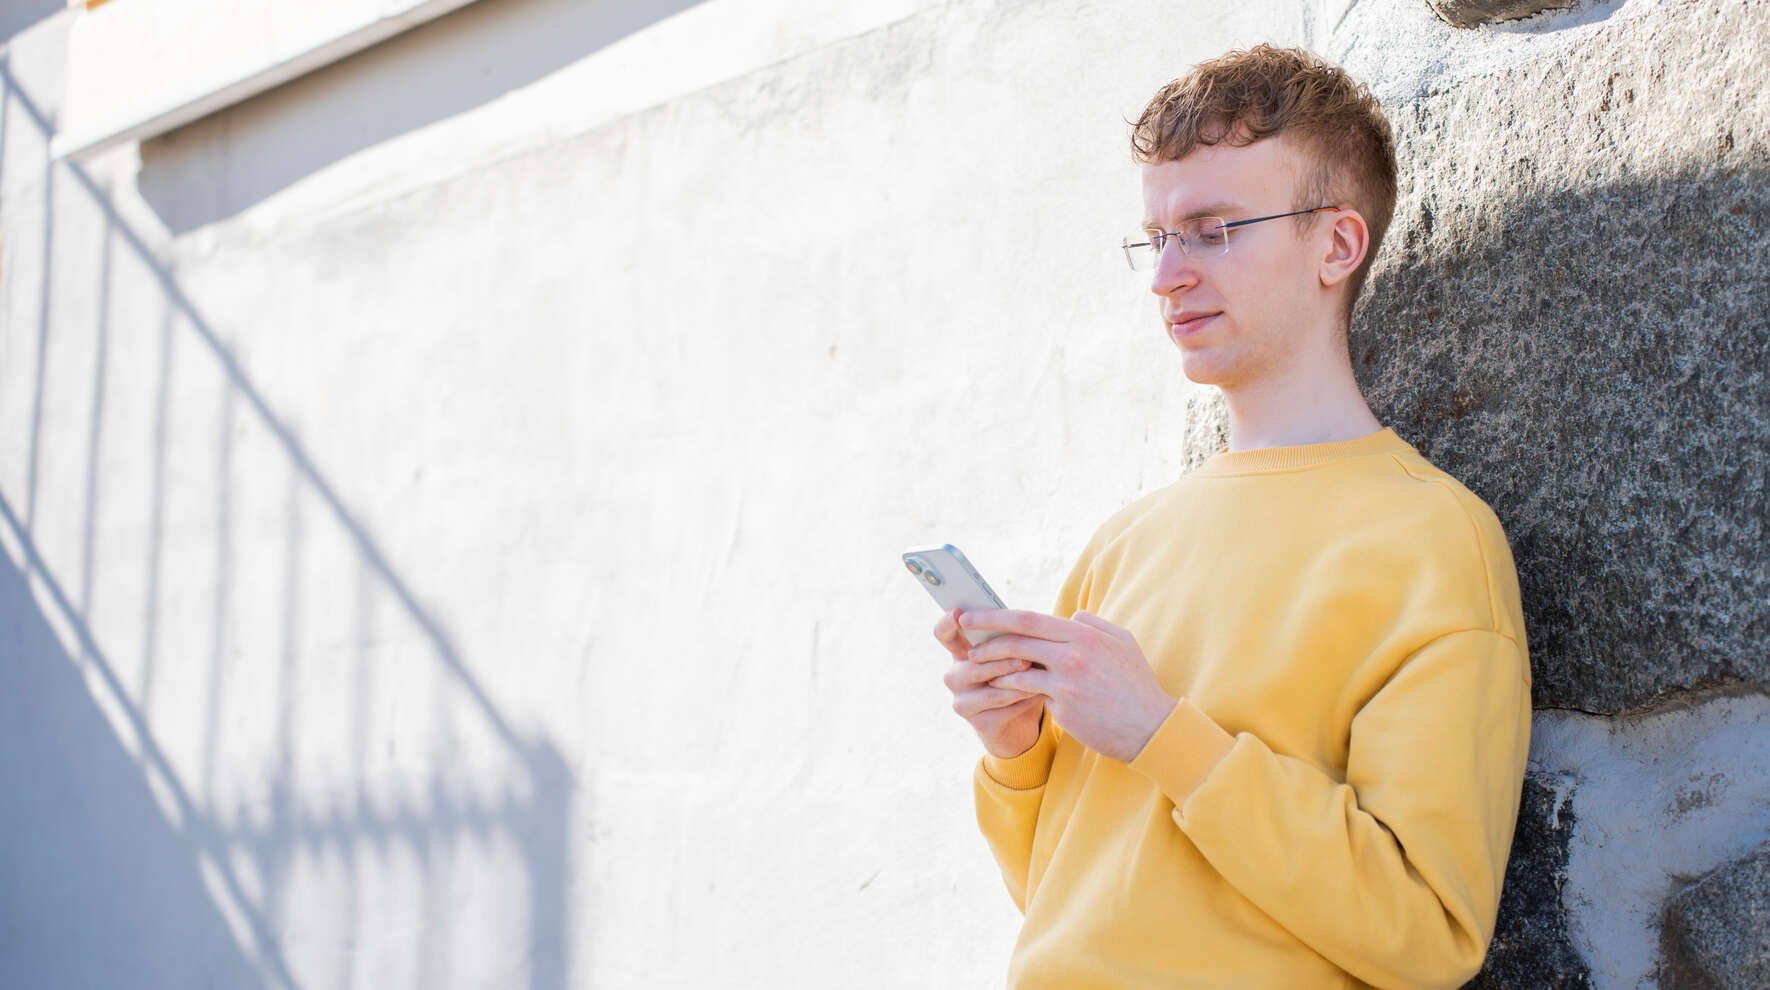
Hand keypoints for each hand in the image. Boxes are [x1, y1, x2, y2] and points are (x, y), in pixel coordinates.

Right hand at [934, 607, 1046, 758]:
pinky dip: (1025, 697)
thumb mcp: (1013, 655)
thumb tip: (1025, 622)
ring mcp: (963, 701)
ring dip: (1017, 678)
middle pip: (975, 661)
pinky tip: (1041, 693)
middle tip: (1027, 658)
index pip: (944, 634)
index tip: (958, 613)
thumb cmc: (1017, 678)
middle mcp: (955, 676)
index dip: (947, 623)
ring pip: (991, 684)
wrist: (1021, 722)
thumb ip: (1011, 638)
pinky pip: (1004, 706)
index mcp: (961, 653)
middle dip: (1004, 657)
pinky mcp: (978, 723)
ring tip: (1041, 675)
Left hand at [961, 608, 1175, 762]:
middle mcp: (1073, 654)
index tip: (974, 614)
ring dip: (993, 666)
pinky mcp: (1063, 708)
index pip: (1030, 619)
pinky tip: (999, 687)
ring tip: (976, 664)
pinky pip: (1029, 694)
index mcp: (1085, 634)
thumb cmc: (1136, 684)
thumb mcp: (1122, 642)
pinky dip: (1011, 688)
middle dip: (984, 636)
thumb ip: (1093, 624)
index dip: (996, 615)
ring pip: (1016, 668)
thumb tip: (1068, 616)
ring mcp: (1067, 682)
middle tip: (963, 635)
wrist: (1151, 727)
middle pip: (1017, 639)